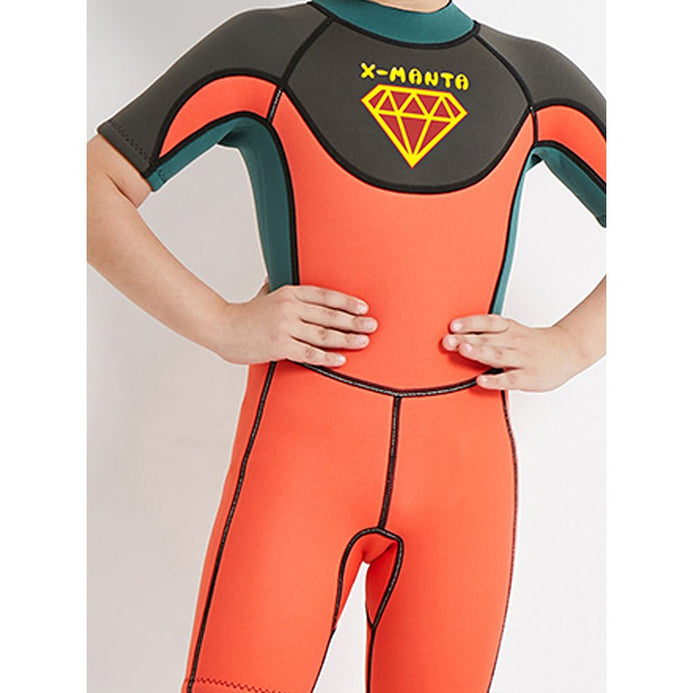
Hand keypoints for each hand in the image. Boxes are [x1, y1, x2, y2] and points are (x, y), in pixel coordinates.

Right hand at [212, 278, 377, 366]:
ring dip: (346, 339)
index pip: (325, 295)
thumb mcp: (263, 294)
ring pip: (323, 334)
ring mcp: (285, 327)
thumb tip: (274, 274)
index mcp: (289, 293)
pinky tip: (341, 359)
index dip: (346, 302)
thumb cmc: (244, 314)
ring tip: (364, 342)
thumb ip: (274, 286)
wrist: (221, 329)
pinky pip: (309, 352)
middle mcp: (289, 308)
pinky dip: (327, 357)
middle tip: (373, 326)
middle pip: (329, 315)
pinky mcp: (279, 346)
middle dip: (354, 321)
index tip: (364, 308)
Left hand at [441, 314, 583, 391]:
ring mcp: (522, 359)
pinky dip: (495, 379)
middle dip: (466, 339)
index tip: (453, 325)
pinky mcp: (528, 377)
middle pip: (487, 339)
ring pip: (498, 355)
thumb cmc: (534, 343)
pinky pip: (509, 379)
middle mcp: (514, 341)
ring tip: (463, 350)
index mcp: (510, 328)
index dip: (470, 323)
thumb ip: (490, 334)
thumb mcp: (514, 331)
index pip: (488, 323)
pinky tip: (481, 380)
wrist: (569, 349)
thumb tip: (459, 336)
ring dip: (479, 352)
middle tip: (448, 340)